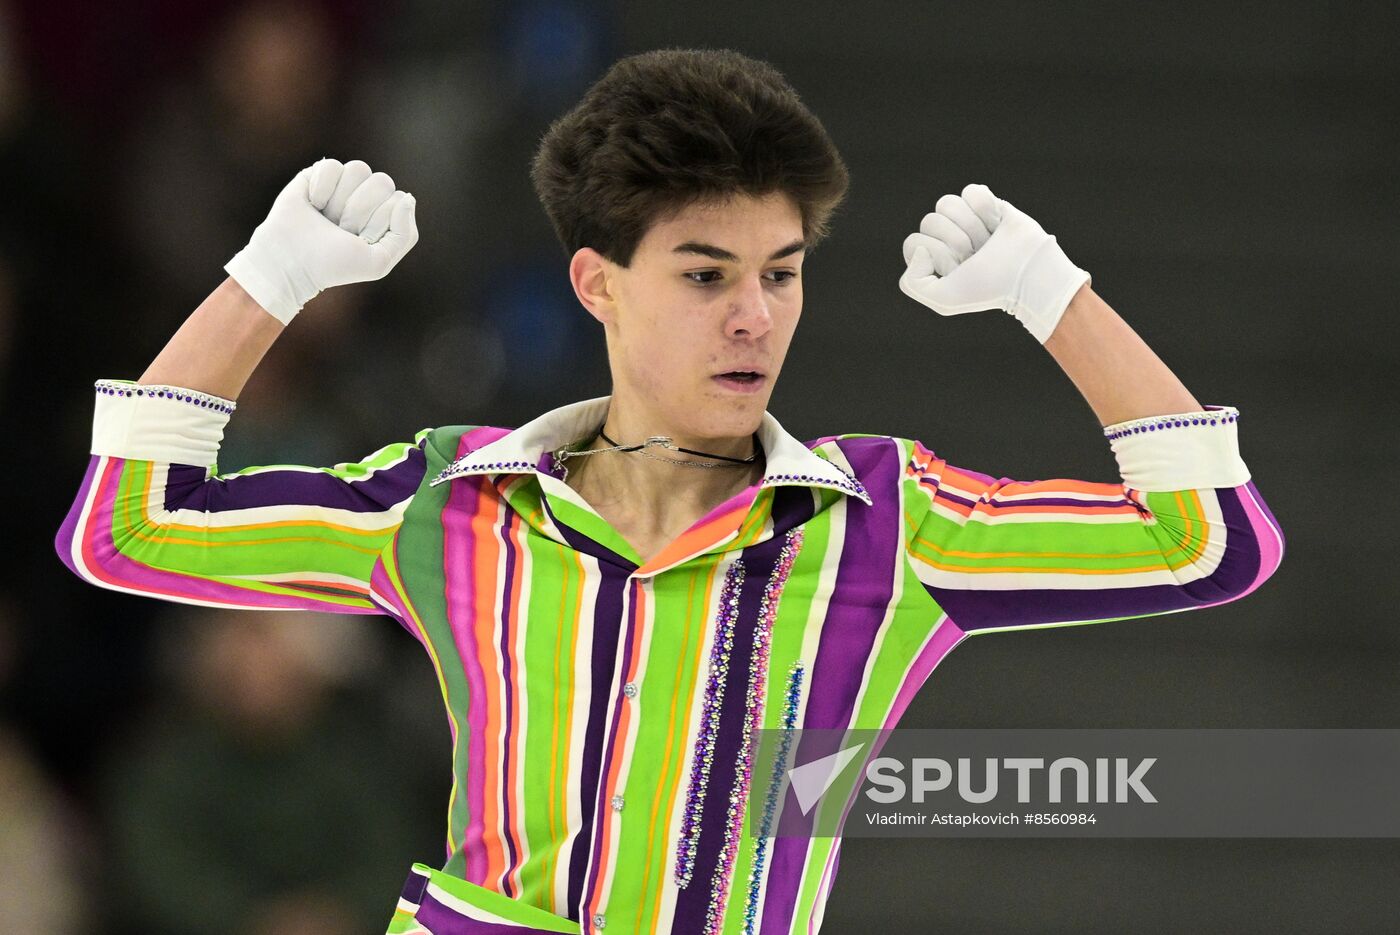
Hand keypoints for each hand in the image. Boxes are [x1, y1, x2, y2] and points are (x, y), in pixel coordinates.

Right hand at [224, 158, 418, 324]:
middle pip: (382, 181)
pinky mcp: (319, 173)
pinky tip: (313, 204)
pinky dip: (321, 188)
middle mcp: (368, 195)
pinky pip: (333, 165)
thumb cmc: (335, 265)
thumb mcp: (379, 261)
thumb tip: (406, 197)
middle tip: (341, 229)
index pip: (398, 200)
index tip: (358, 240)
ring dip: (340, 199)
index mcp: (386, 214)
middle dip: (359, 211)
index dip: (377, 223)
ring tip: (327, 217)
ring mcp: (344, 183)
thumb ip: (405, 234)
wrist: (291, 262)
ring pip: (359, 169)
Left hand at [898, 183, 1089, 342]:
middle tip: (977, 255)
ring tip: (987, 241)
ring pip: (947, 203)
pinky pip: (971, 191)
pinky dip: (986, 208)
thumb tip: (920, 250)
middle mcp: (945, 237)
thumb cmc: (988, 288)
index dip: (937, 254)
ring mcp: (964, 218)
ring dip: (971, 225)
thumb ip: (911, 284)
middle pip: (930, 220)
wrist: (1028, 273)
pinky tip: (996, 224)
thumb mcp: (944, 300)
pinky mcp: (985, 203)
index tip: (958, 267)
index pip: (914, 243)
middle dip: (957, 240)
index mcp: (932, 258)